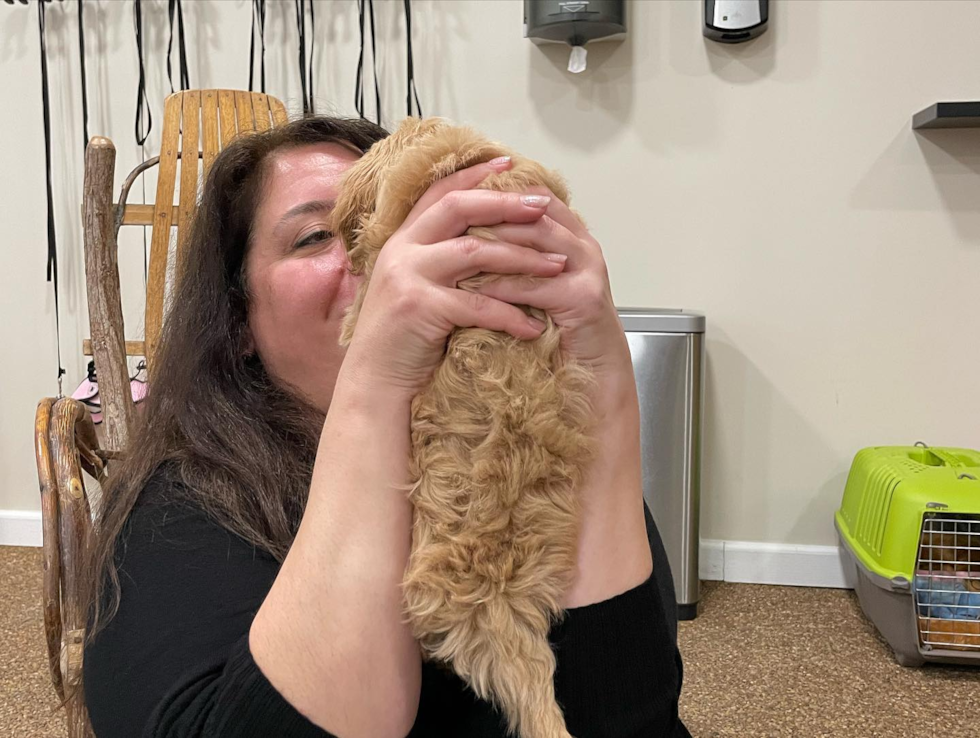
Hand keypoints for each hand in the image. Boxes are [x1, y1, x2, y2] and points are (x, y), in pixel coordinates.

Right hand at [340, 159, 568, 400]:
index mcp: (402, 240)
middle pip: (459, 209)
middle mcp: (401, 250)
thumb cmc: (403, 339)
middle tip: (543, 206)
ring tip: (559, 266)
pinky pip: (477, 305)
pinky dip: (510, 314)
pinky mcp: (419, 308)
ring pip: (475, 252)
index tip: (509, 165)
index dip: (474, 176)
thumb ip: (439, 262)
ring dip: (523, 258)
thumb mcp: (416, 288)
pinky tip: (533, 326)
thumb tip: (484, 241)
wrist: (373, 381)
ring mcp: (408, 276)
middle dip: (505, 204)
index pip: (440, 193)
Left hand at [469, 188, 635, 405]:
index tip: (454, 201)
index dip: (496, 193)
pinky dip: (499, 286)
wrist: (592, 373)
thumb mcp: (533, 283)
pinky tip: (470, 292)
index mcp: (572, 234)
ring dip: (490, 244)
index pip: (531, 195)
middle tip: (446, 222)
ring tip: (451, 250)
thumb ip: (513, 256)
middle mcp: (583, 244)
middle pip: (531, 210)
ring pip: (534, 238)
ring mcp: (587, 268)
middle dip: (487, 214)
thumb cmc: (558, 330)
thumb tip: (464, 233)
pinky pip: (534, 285)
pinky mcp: (584, 298)